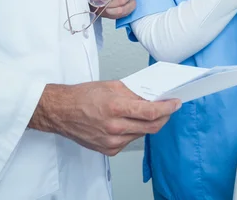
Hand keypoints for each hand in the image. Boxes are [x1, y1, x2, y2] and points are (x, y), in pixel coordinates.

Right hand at [30, 81, 180, 155]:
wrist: (62, 112)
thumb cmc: (82, 97)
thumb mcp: (110, 86)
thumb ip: (133, 92)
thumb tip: (151, 96)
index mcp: (115, 108)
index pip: (150, 111)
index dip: (167, 108)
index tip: (175, 103)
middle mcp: (114, 128)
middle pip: (151, 126)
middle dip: (164, 116)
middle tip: (169, 108)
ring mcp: (112, 142)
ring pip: (142, 134)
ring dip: (149, 123)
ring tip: (149, 112)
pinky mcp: (109, 150)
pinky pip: (130, 141)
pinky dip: (135, 130)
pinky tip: (130, 122)